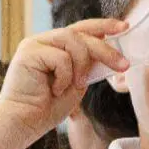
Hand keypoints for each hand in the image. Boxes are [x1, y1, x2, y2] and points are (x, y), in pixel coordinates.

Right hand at [0, 19, 128, 136]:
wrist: (24, 123)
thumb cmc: (47, 107)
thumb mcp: (77, 83)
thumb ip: (88, 65)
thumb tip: (110, 52)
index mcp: (54, 45)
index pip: (82, 29)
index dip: (103, 26)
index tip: (124, 27)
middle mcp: (43, 40)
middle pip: (81, 33)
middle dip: (105, 49)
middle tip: (123, 65)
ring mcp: (34, 44)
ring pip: (72, 40)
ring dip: (82, 64)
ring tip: (77, 84)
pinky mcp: (28, 52)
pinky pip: (60, 57)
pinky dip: (65, 76)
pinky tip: (54, 90)